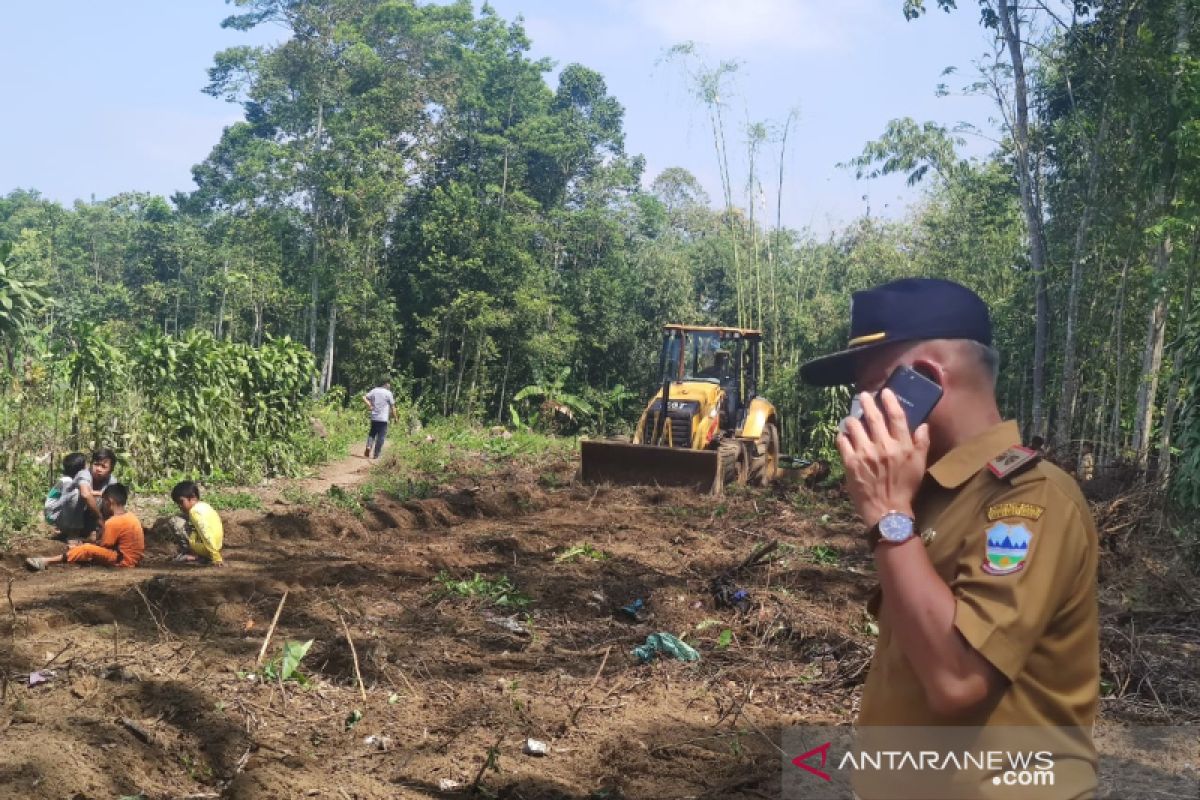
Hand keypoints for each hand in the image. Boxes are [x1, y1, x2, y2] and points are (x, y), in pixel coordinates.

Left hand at [836, 388, 929, 527]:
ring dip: (852, 420)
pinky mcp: (850, 463)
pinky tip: (844, 435)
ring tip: (852, 419)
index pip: (896, 416)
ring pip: (854, 426)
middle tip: (863, 395)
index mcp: (902, 445)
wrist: (888, 510)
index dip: (890, 401)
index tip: (885, 392)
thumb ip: (921, 443)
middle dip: (867, 402)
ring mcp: (865, 454)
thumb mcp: (920, 465)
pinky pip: (842, 442)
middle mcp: (883, 446)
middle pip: (873, 417)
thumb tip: (923, 425)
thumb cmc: (905, 488)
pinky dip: (842, 435)